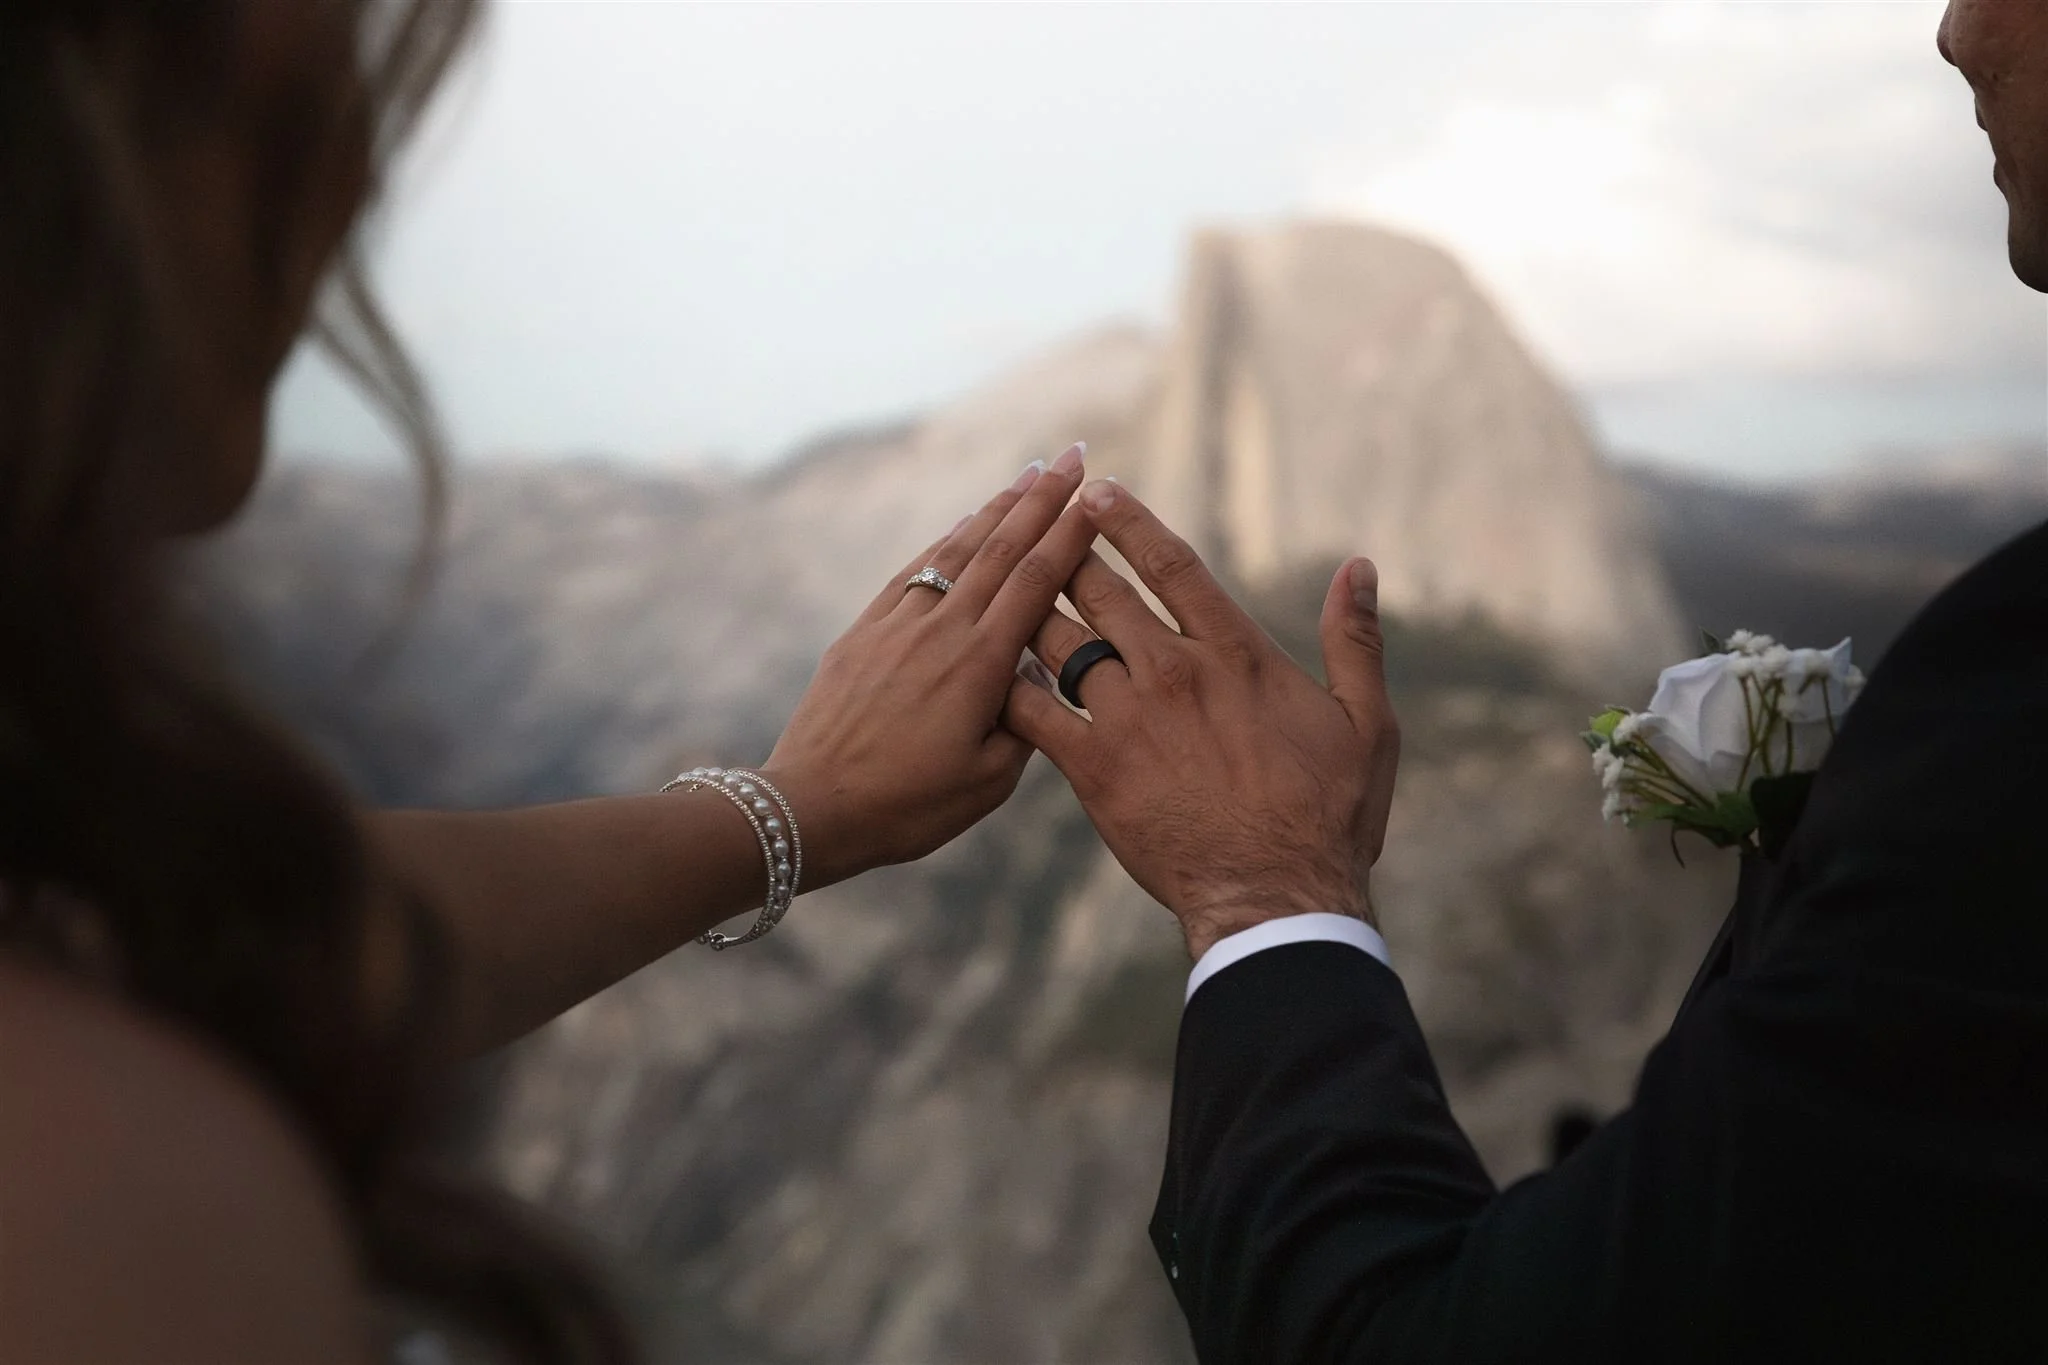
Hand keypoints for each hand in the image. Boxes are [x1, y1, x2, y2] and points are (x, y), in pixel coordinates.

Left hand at [762, 444, 1097, 885]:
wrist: (813, 806)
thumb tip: (1036, 677)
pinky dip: (944, 543)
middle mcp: (942, 631)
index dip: (1069, 532)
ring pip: (958, 551)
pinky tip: (963, 525)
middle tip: (1073, 456)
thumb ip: (1023, 724)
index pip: (1038, 581)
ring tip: (1027, 476)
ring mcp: (899, 626)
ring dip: (996, 509)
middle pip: (1002, 549)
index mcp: (981, 666)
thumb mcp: (987, 782)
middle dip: (1042, 499)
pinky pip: (914, 573)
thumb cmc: (906, 807)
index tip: (1095, 493)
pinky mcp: (864, 633)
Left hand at [1002, 480, 1399, 959]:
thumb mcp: (1365, 722)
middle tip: (1037, 524)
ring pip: (1062, 640)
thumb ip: (1356, 640)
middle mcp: (1174, 671)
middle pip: (1104, 590)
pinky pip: (1036, 711)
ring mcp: (1128, 718)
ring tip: (1008, 583)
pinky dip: (1013, 683)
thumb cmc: (1329, 815)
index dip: (1129, 523)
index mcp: (1235, 652)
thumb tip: (1361, 569)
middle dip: (1066, 551)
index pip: (1171, 564)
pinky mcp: (1094, 768)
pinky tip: (994, 667)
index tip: (1098, 492)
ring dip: (1033, 606)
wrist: (1276, 896)